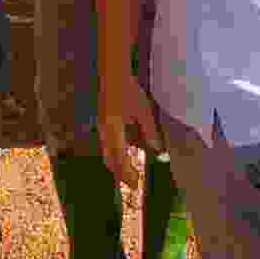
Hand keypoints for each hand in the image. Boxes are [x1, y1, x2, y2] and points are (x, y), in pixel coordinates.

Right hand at [98, 68, 162, 188]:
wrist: (112, 73)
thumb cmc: (129, 91)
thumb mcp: (143, 111)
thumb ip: (150, 132)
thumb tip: (158, 151)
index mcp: (113, 131)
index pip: (120, 160)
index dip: (128, 175)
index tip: (136, 186)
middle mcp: (104, 132)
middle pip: (110, 160)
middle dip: (120, 173)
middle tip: (133, 184)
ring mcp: (101, 127)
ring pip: (107, 153)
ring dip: (117, 164)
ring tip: (130, 172)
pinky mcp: (103, 122)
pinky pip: (107, 144)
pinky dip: (115, 153)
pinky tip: (125, 152)